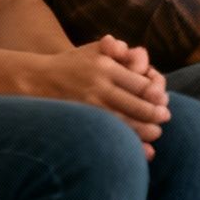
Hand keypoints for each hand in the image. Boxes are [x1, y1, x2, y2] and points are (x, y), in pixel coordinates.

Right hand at [36, 35, 170, 158]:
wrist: (34, 80)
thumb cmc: (71, 63)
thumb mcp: (93, 50)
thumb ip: (118, 50)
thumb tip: (142, 57)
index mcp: (105, 68)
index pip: (140, 84)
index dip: (156, 95)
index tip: (164, 100)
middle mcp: (98, 87)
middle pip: (135, 105)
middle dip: (154, 114)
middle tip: (165, 118)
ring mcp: (88, 106)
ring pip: (123, 123)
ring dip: (143, 131)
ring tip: (156, 133)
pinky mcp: (79, 121)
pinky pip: (106, 133)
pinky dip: (124, 142)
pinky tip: (136, 149)